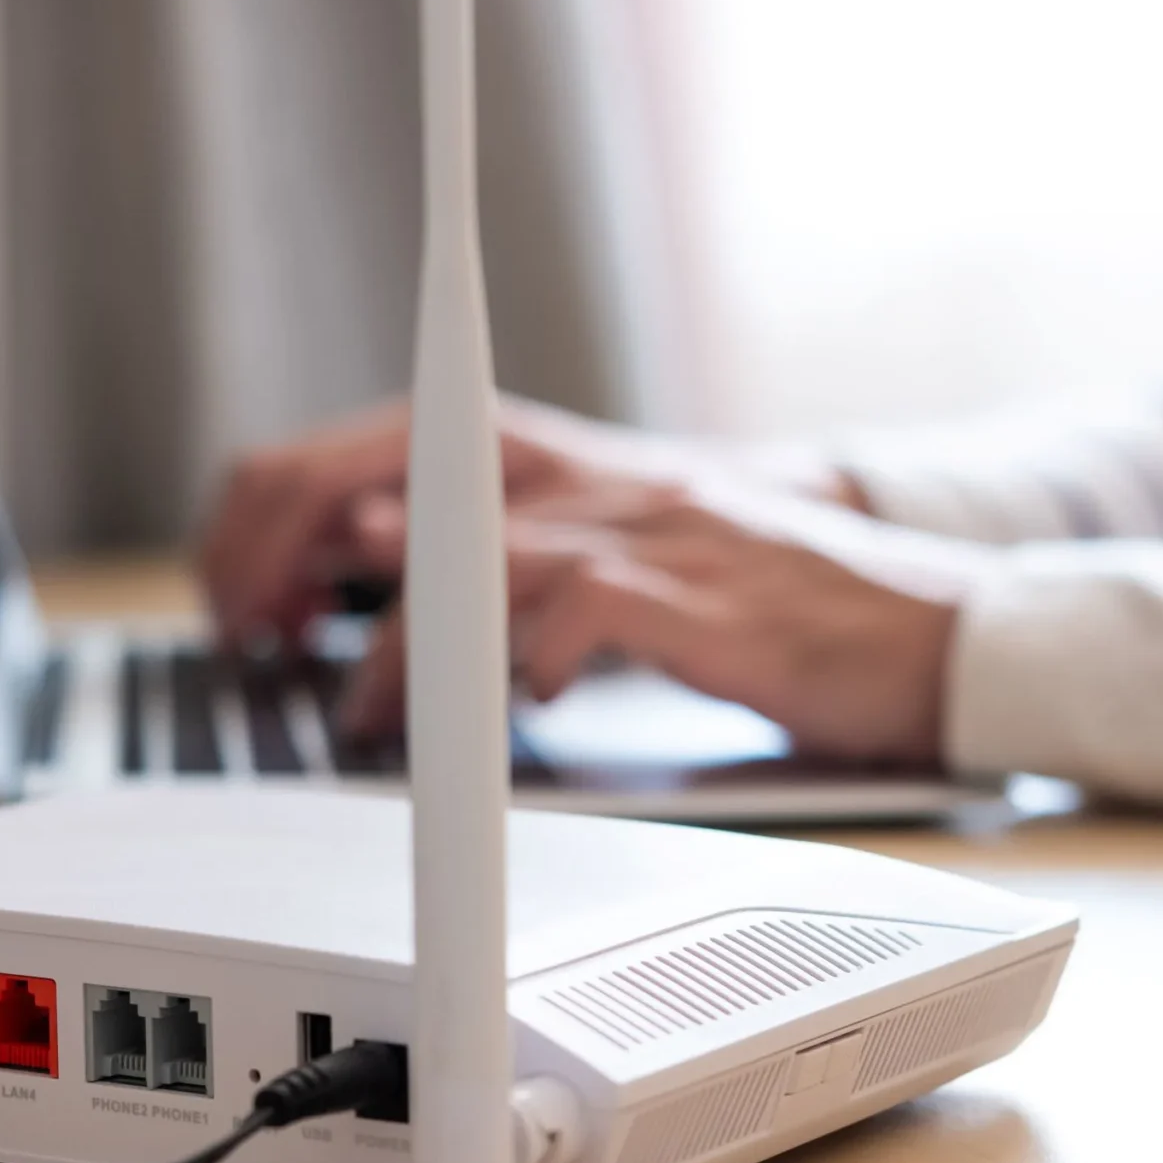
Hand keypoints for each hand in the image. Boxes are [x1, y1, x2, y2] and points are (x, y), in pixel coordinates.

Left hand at [200, 396, 864, 643]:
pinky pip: (589, 608)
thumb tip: (360, 576)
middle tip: (265, 648)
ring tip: (368, 715)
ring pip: (480, 552)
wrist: (918, 621)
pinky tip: (517, 709)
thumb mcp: (606, 559)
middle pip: (391, 476)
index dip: (276, 522)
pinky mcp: (705, 598)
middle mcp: (586, 478)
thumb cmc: (755, 602)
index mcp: (550, 463)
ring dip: (402, 644)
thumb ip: (495, 559)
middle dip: (296, 558)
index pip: (368, 447)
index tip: (245, 604)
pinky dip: (532, 660)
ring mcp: (647, 530)